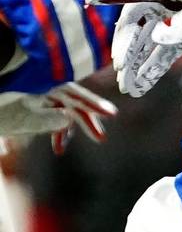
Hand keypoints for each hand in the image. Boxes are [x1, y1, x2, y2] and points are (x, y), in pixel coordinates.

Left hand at [0, 83, 117, 154]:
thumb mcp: (21, 119)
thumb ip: (49, 120)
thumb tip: (70, 118)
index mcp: (47, 84)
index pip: (77, 95)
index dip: (95, 106)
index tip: (113, 115)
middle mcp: (42, 84)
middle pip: (70, 100)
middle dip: (84, 121)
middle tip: (100, 138)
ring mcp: (30, 90)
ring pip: (55, 106)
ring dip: (60, 127)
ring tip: (60, 148)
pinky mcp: (19, 98)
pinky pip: (41, 108)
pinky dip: (45, 124)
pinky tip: (45, 141)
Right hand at [88, 0, 181, 96]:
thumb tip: (158, 36)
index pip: (133, 14)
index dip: (124, 38)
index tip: (119, 61)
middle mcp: (163, 3)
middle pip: (139, 32)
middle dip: (130, 58)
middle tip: (123, 82)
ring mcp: (173, 19)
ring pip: (149, 44)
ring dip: (138, 66)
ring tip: (130, 90)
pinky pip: (164, 50)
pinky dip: (154, 66)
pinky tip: (143, 85)